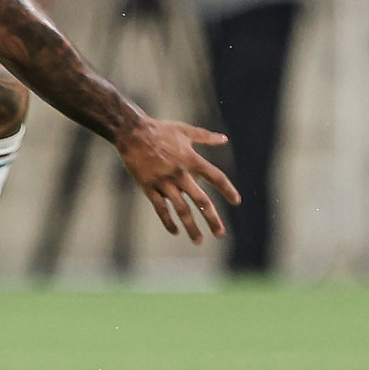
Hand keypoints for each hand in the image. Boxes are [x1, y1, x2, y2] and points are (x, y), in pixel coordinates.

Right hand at [114, 117, 240, 242]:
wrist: (131, 133)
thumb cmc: (159, 129)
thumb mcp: (185, 130)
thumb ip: (205, 137)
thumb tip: (224, 139)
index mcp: (192, 160)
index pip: (216, 178)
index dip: (228, 190)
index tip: (236, 202)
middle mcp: (181, 174)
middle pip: (202, 201)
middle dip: (212, 219)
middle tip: (220, 234)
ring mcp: (165, 183)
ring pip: (181, 209)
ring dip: (191, 226)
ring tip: (198, 240)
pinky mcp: (149, 187)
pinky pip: (160, 208)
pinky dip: (168, 221)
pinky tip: (175, 231)